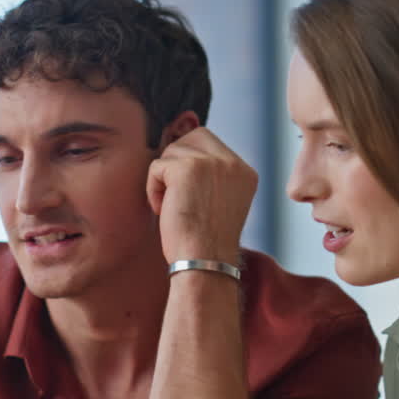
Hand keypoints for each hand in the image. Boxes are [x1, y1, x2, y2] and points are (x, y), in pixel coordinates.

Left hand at [145, 128, 256, 264]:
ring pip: (172, 151)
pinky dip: (153, 189)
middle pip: (193, 137)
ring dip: (164, 178)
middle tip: (175, 193)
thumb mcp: (221, 202)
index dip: (191, 164)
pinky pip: (156, 166)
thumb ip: (213, 177)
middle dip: (177, 161)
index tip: (190, 195)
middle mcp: (232, 163)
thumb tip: (183, 155)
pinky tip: (164, 210)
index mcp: (245, 172)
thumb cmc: (206, 243)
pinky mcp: (187, 167)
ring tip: (173, 206)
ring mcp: (211, 162)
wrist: (205, 262)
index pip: (211, 145)